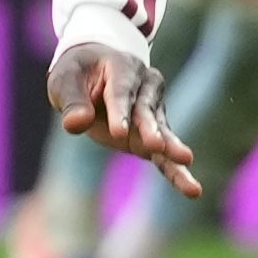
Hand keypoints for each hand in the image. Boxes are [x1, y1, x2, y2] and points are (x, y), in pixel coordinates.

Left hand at [50, 40, 204, 198]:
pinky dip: (176, 172)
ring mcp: (154, 111)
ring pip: (162, 132)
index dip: (119, 113)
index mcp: (123, 67)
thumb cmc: (78, 75)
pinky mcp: (154, 135)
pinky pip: (165, 155)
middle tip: (156, 146)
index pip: (120, 93)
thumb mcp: (65, 80)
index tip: (119, 133)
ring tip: (186, 160)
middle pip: (146, 111)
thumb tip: (75, 124)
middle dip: (150, 129)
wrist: (93, 72)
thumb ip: (72, 102)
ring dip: (171, 149)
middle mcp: (146, 87)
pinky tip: (192, 189)